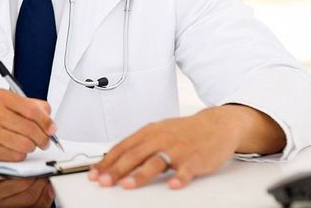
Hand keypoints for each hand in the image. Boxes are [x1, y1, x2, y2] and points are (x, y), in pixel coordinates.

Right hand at [0, 88, 55, 160]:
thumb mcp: (0, 99)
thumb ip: (25, 103)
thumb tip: (48, 114)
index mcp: (0, 97)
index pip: (31, 109)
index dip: (46, 121)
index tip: (51, 128)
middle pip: (30, 129)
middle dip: (43, 138)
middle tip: (44, 140)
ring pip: (25, 144)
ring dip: (32, 147)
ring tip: (29, 144)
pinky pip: (14, 156)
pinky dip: (20, 154)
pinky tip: (15, 149)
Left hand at [89, 106, 252, 189]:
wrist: (216, 125)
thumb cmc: (183, 131)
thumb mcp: (157, 132)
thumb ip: (138, 145)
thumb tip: (114, 158)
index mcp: (149, 133)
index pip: (123, 147)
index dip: (107, 161)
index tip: (94, 173)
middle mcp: (160, 139)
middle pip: (134, 155)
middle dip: (117, 169)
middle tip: (104, 182)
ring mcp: (177, 150)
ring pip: (156, 162)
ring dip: (140, 175)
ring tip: (127, 185)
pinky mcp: (195, 159)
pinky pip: (186, 170)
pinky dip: (179, 178)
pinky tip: (172, 185)